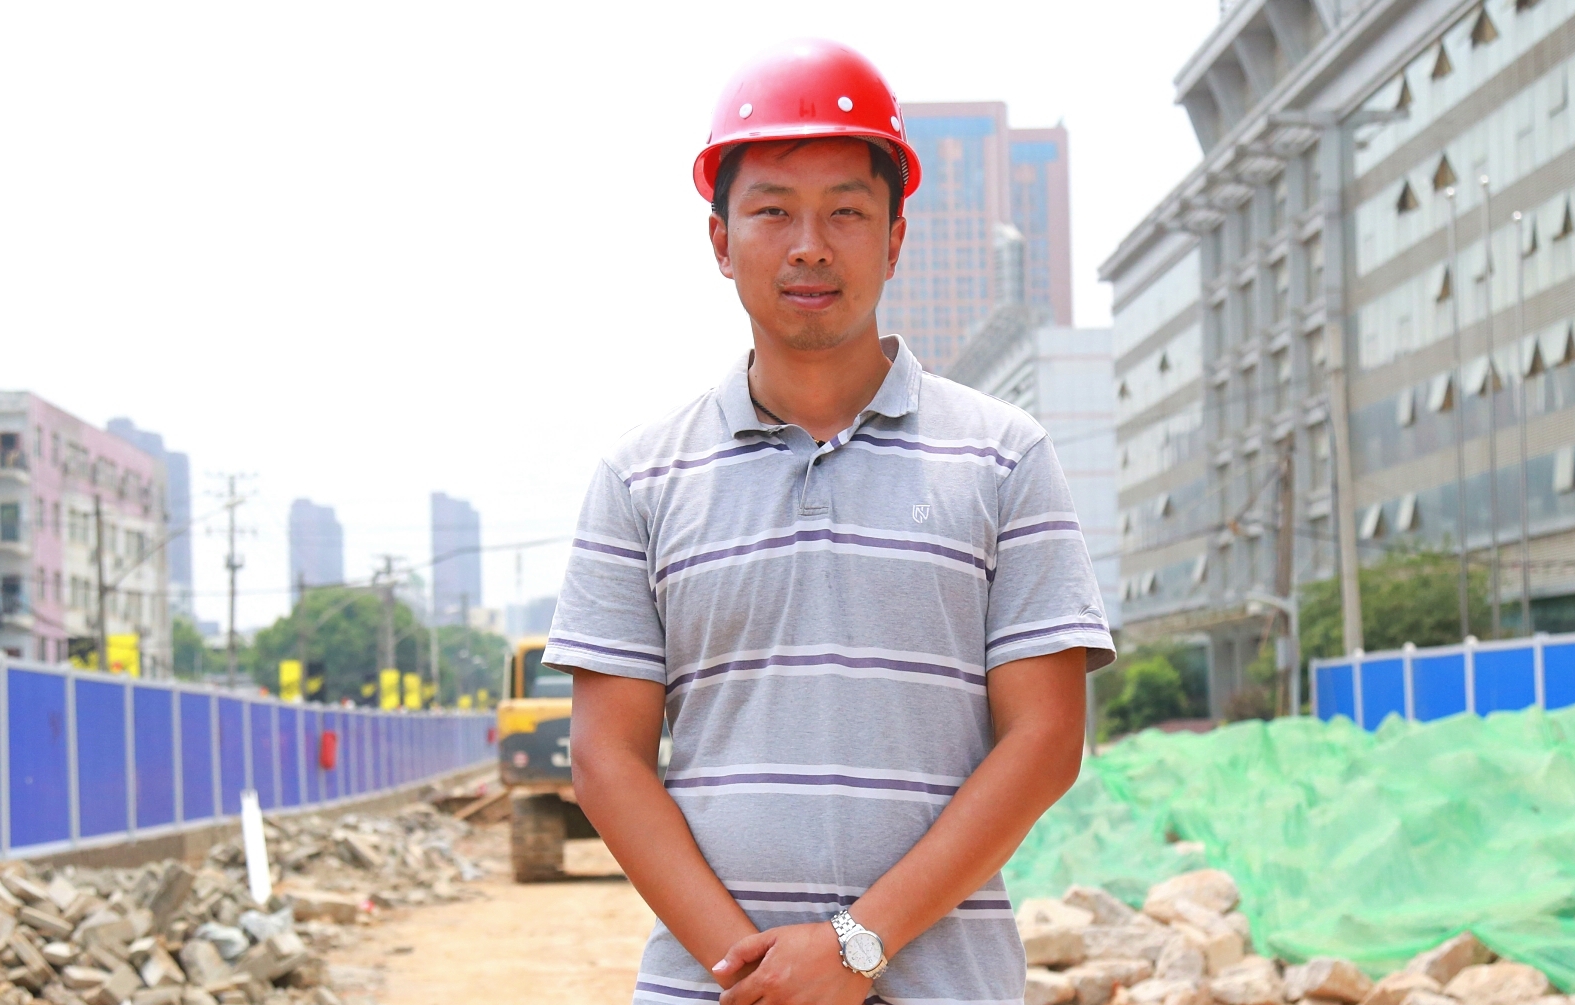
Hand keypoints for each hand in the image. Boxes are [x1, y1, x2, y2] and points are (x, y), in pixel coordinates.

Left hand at [713, 922, 871, 1004]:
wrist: (852, 947)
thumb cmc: (812, 939)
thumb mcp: (774, 936)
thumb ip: (741, 951)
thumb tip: (717, 970)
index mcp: (767, 979)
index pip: (735, 1000)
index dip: (727, 1001)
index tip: (729, 999)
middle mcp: (781, 1000)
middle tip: (749, 1001)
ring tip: (772, 1001)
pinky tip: (793, 1004)